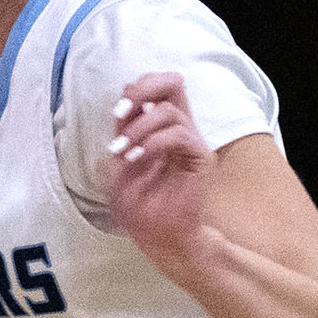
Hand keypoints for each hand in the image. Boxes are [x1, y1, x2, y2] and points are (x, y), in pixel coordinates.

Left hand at [106, 70, 215, 273]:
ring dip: (140, 127)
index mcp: (164, 127)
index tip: (118, 111)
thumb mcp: (122, 159)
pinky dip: (153, 143)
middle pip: (173, 82)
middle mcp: (181, 129)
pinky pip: (180, 135)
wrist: (158, 235)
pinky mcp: (200, 159)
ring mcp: (192, 143)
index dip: (138, 89)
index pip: (158, 87)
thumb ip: (126, 128)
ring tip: (124, 150)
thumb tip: (126, 100)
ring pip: (170, 110)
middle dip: (145, 89)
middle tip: (123, 110)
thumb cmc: (141, 204)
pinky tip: (138, 157)